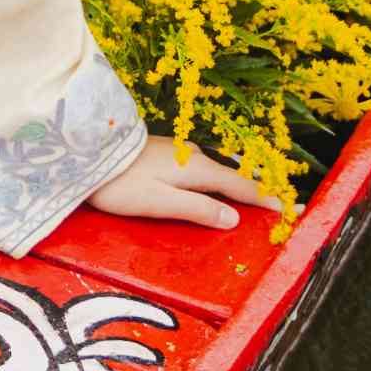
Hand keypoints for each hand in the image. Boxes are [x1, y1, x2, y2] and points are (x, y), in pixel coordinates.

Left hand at [87, 136, 273, 232]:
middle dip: (253, 190)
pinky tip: (211, 184)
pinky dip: (215, 178)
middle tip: (275, 204)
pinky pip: (200, 167)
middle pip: (231, 176)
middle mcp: (191, 155)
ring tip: (249, 195)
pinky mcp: (163, 152)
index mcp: (196, 169)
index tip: (286, 208)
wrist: (85, 153)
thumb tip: (234, 219)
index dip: (262, 199)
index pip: (239, 186)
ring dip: (234, 183)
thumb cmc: (120, 184)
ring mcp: (176, 151)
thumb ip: (198, 210)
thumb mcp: (161, 202)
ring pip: (215, 170)